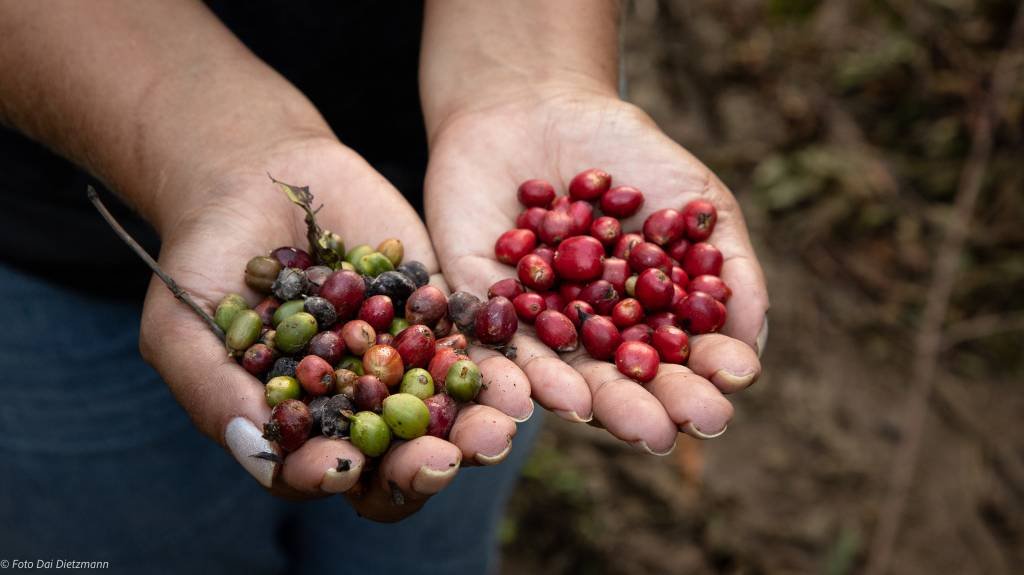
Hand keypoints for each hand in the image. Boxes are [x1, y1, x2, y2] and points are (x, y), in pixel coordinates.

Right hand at [137, 137, 518, 520]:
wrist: (256, 177)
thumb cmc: (205, 259)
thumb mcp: (185, 324)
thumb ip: (214, 391)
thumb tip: (260, 452)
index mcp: (304, 424)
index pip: (323, 472)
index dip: (328, 477)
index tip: (338, 467)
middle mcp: (362, 404)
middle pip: (399, 457)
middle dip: (423, 465)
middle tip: (443, 461)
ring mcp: (406, 360)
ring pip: (449, 410)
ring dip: (476, 426)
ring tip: (498, 426)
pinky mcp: (441, 312)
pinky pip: (475, 344)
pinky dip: (495, 360)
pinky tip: (515, 370)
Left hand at [426, 90, 767, 453]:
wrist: (537, 102)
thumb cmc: (628, 153)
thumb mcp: (696, 201)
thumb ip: (730, 270)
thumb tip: (753, 351)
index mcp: (641, 319)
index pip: (675, 360)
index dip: (700, 378)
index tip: (726, 392)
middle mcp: (588, 333)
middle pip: (617, 382)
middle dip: (643, 407)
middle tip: (668, 430)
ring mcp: (532, 323)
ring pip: (558, 373)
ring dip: (587, 401)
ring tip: (614, 419)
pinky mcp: (477, 304)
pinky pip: (495, 343)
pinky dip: (518, 369)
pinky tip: (547, 391)